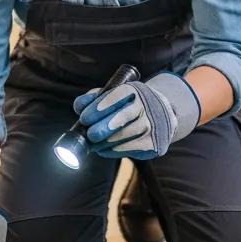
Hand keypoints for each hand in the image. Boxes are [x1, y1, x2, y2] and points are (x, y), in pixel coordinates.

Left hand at [73, 72, 200, 159]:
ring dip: (105, 142)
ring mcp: (152, 125)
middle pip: (123, 116)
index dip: (100, 106)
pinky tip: (103, 150)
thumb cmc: (129, 105)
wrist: (162, 115)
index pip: (118, 95)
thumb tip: (78, 106)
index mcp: (135, 90)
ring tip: (92, 144)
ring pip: (125, 135)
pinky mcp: (155, 143)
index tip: (84, 117)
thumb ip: (95, 98)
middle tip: (89, 134)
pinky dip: (113, 151)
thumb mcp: (115, 96)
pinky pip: (131, 149)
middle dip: (103, 127)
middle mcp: (147, 105)